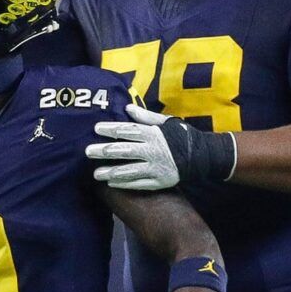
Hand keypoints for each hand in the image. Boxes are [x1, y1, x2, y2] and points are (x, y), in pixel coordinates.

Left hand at [88, 104, 237, 189]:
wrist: (203, 156)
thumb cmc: (181, 137)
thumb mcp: (166, 122)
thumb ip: (145, 117)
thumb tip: (127, 107)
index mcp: (153, 134)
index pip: (127, 131)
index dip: (110, 129)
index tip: (95, 129)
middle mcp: (153, 150)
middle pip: (124, 151)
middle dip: (104, 151)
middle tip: (87, 152)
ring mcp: (156, 167)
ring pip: (129, 170)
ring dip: (110, 172)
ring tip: (95, 174)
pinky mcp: (159, 181)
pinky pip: (139, 184)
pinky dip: (124, 184)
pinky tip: (111, 183)